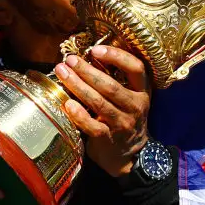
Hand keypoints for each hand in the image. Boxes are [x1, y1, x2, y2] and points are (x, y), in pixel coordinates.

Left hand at [54, 46, 149, 176]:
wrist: (128, 155)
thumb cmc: (123, 119)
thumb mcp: (129, 99)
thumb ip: (115, 80)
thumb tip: (86, 57)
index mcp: (142, 92)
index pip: (136, 68)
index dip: (117, 56)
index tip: (95, 50)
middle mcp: (136, 106)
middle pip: (111, 86)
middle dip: (87, 71)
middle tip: (70, 60)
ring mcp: (123, 124)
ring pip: (99, 103)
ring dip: (78, 86)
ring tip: (63, 73)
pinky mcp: (109, 139)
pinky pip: (92, 126)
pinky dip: (79, 114)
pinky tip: (67, 104)